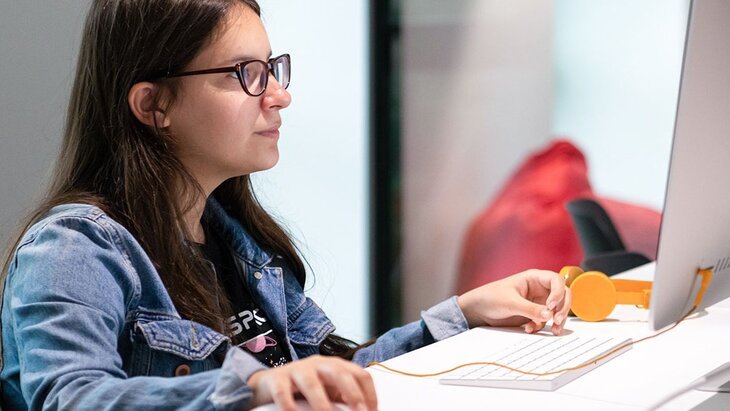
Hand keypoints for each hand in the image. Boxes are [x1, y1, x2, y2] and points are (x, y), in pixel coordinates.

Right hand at [247, 355, 377, 410]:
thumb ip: (345, 398)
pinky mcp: (277, 379)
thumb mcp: (329, 391)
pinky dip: (289, 407)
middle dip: (352, 394)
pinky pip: (283, 393)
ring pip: (311, 383)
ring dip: (322, 404)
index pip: (359, 374)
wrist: (269, 383)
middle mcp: (318, 364)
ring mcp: (297, 370)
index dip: (369, 393)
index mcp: (335, 366)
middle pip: (339, 373)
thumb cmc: (306, 389)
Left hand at [457, 269, 570, 334]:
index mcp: (534, 278)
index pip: (557, 280)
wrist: (478, 311)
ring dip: (558, 320)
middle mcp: (539, 288)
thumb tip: (549, 315)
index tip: (550, 306)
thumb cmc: (491, 298)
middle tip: (556, 321)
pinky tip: (529, 329)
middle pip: (562, 295)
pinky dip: (542, 326)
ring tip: (553, 331)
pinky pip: (546, 320)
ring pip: (557, 309)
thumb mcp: (510, 303)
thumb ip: (530, 309)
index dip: (558, 293)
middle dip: (562, 308)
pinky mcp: (534, 314)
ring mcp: (538, 301)